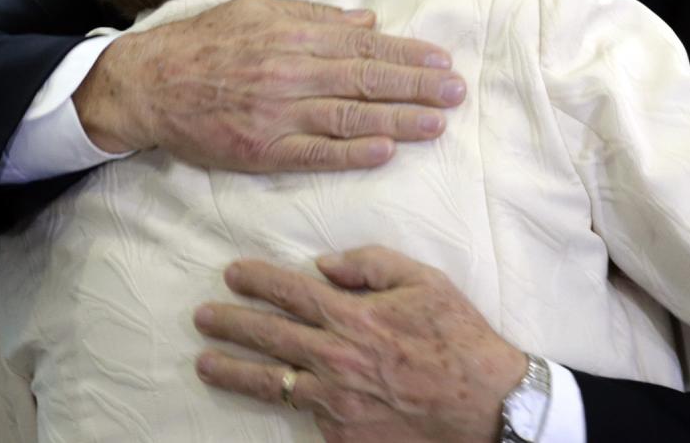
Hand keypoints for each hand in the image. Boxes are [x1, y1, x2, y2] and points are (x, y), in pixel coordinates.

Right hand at [76, 0, 463, 168]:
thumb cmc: (204, 43)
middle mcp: (290, 72)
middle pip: (366, 79)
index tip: (442, 61)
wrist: (150, 83)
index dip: (407, 53)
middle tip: (457, 92)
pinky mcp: (263, 150)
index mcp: (292, 36)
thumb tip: (366, 21)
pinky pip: (316, 153)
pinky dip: (353, 152)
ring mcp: (277, 114)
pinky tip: (386, 150)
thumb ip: (312, 17)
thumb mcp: (257, 11)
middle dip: (417, 86)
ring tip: (438, 123)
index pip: (364, 45)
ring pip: (350, 116)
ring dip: (399, 120)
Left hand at [194, 246, 524, 442]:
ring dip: (233, 372)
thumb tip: (324, 264)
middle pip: (268, 336)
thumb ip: (370, 264)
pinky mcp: (343, 435)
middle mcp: (336, 359)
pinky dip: (289, 405)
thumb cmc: (458, 339)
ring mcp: (337, 401)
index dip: (256, 280)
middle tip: (202, 316)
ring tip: (205, 364)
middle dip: (229, 323)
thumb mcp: (423, 282)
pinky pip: (307, 416)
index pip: (290, 292)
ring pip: (271, 383)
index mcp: (353, 317)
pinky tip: (271, 398)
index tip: (232, 274)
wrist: (488, 406)